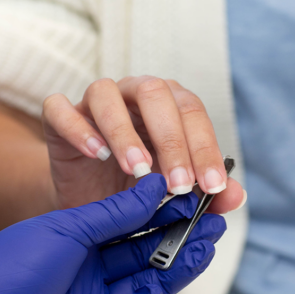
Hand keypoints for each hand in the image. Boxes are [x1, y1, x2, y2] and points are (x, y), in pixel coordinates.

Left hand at [0, 174, 225, 293]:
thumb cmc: (12, 265)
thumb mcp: (68, 228)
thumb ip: (116, 212)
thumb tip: (154, 185)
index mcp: (84, 241)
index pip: (136, 224)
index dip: (166, 212)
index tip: (195, 197)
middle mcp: (94, 272)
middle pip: (148, 254)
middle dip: (181, 240)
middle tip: (213, 225)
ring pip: (148, 285)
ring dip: (175, 269)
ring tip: (204, 249)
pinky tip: (155, 292)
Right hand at [41, 77, 245, 212]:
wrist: (88, 199)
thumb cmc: (135, 189)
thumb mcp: (172, 195)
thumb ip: (205, 193)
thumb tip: (236, 197)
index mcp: (168, 104)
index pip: (192, 113)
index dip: (204, 148)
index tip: (212, 187)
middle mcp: (132, 94)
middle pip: (154, 94)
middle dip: (171, 140)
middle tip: (178, 185)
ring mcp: (93, 101)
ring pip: (107, 94)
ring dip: (124, 132)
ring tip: (137, 171)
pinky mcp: (59, 116)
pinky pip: (60, 108)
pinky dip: (78, 128)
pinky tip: (97, 154)